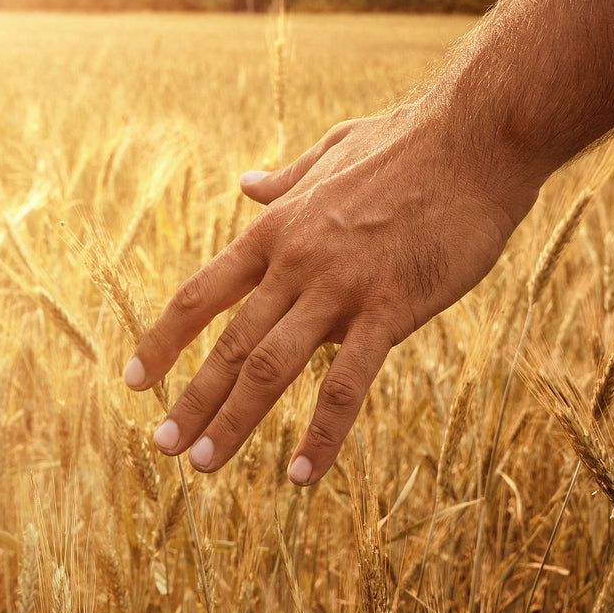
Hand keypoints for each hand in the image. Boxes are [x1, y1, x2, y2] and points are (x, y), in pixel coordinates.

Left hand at [123, 101, 540, 483]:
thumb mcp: (332, 152)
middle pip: (229, 343)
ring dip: (233, 421)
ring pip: (271, 367)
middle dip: (190, 400)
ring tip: (203, 464)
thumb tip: (247, 183)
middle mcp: (294, 262)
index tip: (135, 380)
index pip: (202, 295)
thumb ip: (287, 180)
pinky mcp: (391, 308)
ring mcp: (340, 287)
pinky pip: (347, 384)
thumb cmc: (410, 144)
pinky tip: (301, 474)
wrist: (478, 138)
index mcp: (275, 229)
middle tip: (162, 445)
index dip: (164, 340)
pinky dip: (321, 433)